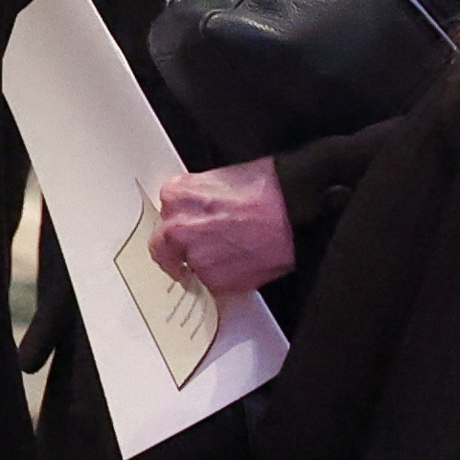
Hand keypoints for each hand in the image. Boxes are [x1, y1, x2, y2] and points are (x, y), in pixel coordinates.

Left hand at [147, 161, 295, 292]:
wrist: (296, 212)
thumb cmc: (268, 190)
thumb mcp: (221, 177)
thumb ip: (198, 197)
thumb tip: (195, 211)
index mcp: (177, 196)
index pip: (163, 214)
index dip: (180, 221)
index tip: (188, 227)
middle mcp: (178, 228)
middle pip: (164, 246)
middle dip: (179, 249)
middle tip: (201, 246)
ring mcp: (195, 257)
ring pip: (189, 266)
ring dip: (204, 262)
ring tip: (233, 249)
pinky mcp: (214, 281)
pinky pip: (211, 282)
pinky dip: (223, 275)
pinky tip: (242, 260)